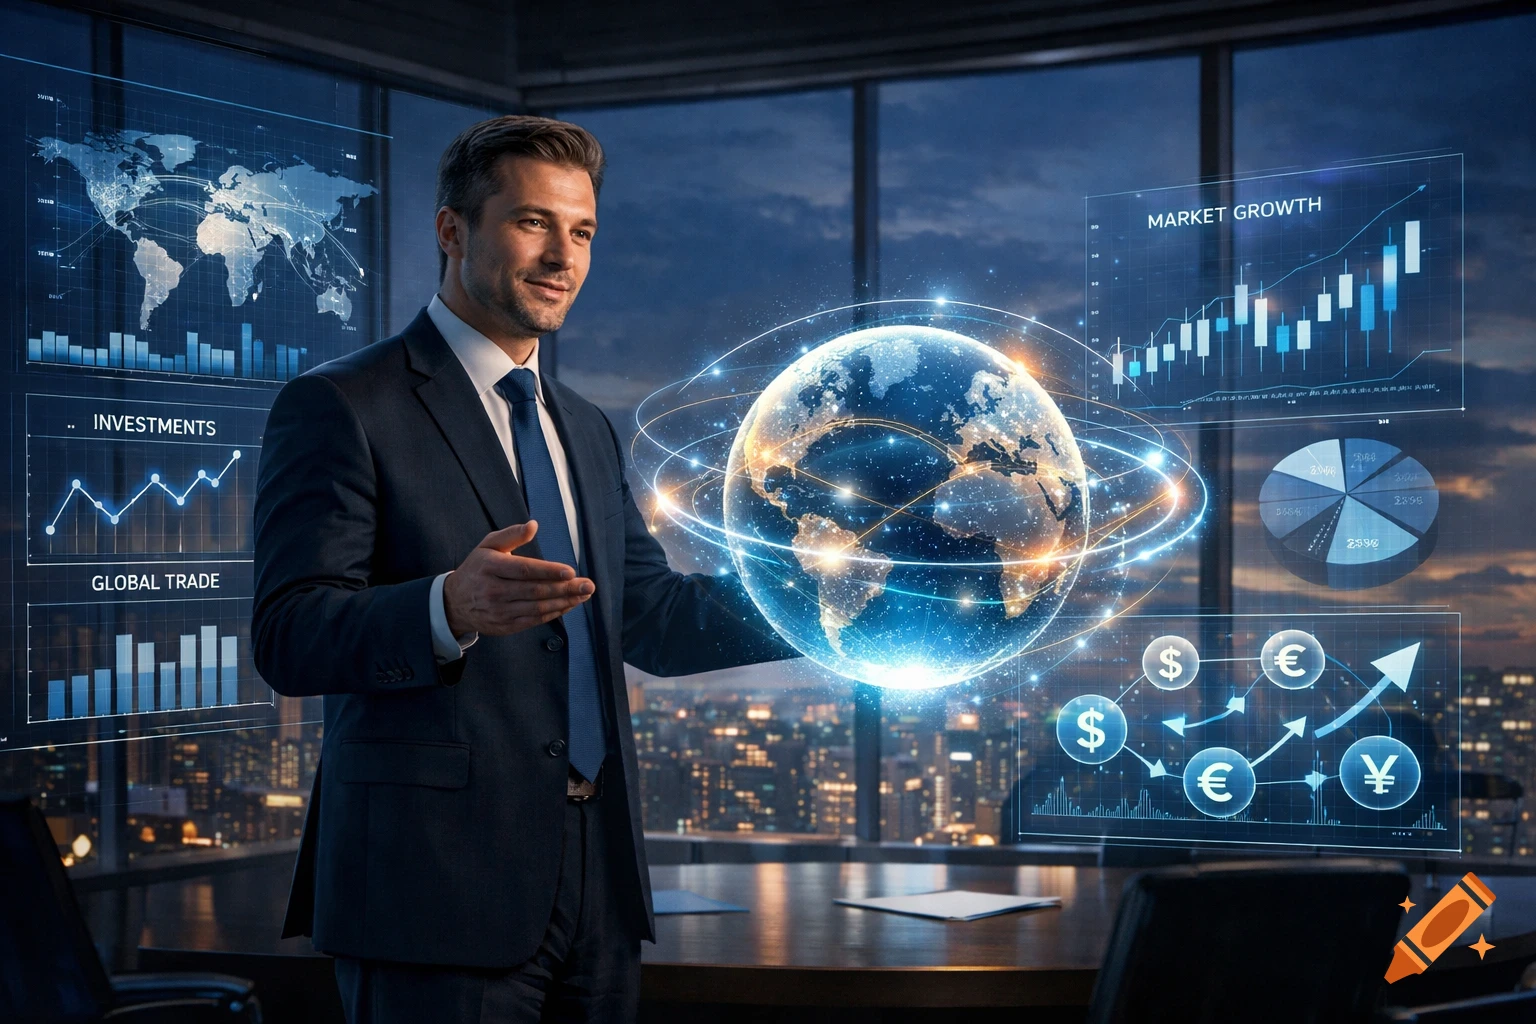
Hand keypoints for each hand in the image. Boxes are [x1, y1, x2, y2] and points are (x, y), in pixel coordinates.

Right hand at [442, 521, 592, 636]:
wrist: (454, 602)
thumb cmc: (478, 568)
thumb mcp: (488, 545)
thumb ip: (511, 535)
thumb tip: (533, 525)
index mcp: (490, 567)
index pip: (524, 570)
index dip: (549, 572)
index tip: (571, 571)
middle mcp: (494, 591)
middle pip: (535, 591)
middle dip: (565, 589)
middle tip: (588, 585)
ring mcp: (499, 611)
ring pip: (537, 608)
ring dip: (564, 602)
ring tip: (583, 595)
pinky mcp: (504, 626)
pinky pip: (534, 620)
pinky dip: (553, 613)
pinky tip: (568, 605)